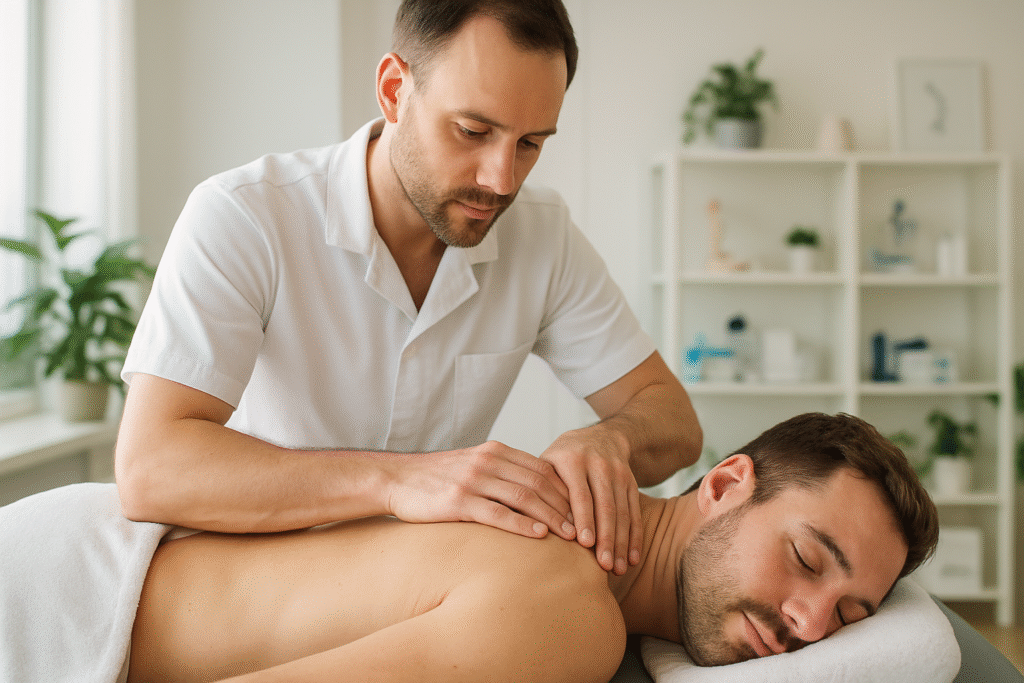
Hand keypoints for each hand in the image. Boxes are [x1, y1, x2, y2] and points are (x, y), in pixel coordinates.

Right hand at [384, 442, 576, 540]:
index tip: (584, 510)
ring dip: (551, 517)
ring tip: (570, 535)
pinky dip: (521, 524)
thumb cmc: (438, 478)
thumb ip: (502, 472)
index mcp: (495, 451)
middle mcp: (488, 461)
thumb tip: (535, 490)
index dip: (566, 490)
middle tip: (585, 527)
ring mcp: (473, 480)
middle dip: (565, 506)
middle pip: (539, 482)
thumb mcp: (474, 465)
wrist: (397, 479)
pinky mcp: (458, 501)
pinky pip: (497, 512)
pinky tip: (538, 535)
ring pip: (524, 497)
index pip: (542, 468)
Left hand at [540, 427, 640, 574]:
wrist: (602, 437)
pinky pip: (634, 512)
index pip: (580, 494)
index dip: (584, 519)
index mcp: (573, 460)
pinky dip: (635, 537)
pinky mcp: (631, 483)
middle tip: (604, 566)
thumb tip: (516, 518)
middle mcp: (599, 465)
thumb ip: (536, 487)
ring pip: (622, 512)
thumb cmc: (563, 458)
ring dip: (621, 543)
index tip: (584, 545)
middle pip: (605, 506)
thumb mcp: (548, 462)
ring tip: (617, 569)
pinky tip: (633, 558)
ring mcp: (618, 474)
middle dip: (606, 538)